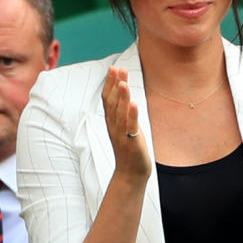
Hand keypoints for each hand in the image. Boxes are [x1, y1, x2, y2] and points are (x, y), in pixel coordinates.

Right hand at [102, 66, 149, 181]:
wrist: (130, 174)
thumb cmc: (129, 150)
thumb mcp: (124, 128)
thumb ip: (123, 113)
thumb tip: (125, 97)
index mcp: (111, 122)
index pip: (108, 99)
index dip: (110, 83)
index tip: (114, 68)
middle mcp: (113, 126)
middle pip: (112, 102)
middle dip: (115, 85)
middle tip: (118, 68)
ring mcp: (121, 135)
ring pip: (120, 113)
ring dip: (122, 97)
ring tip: (124, 83)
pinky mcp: (131, 143)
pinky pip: (131, 127)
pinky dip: (132, 115)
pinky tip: (135, 104)